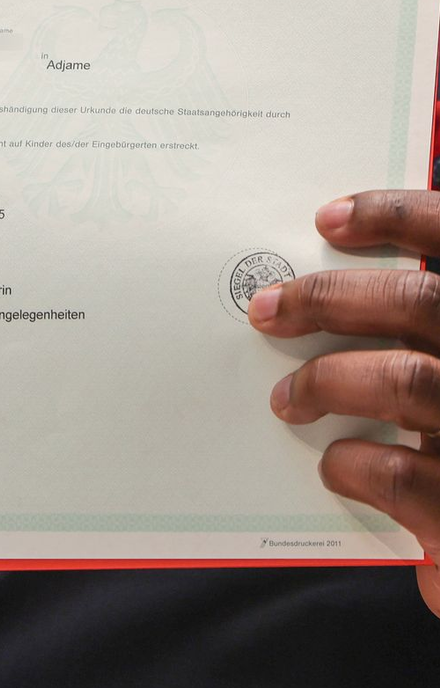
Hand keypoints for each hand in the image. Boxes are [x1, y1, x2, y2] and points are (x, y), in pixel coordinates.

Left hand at [247, 190, 439, 615]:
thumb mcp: (438, 354)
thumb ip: (415, 324)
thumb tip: (334, 279)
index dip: (397, 215)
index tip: (326, 220)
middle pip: (425, 302)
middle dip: (330, 300)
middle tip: (265, 311)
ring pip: (409, 379)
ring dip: (328, 382)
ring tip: (286, 400)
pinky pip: (401, 472)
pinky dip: (351, 464)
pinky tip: (336, 466)